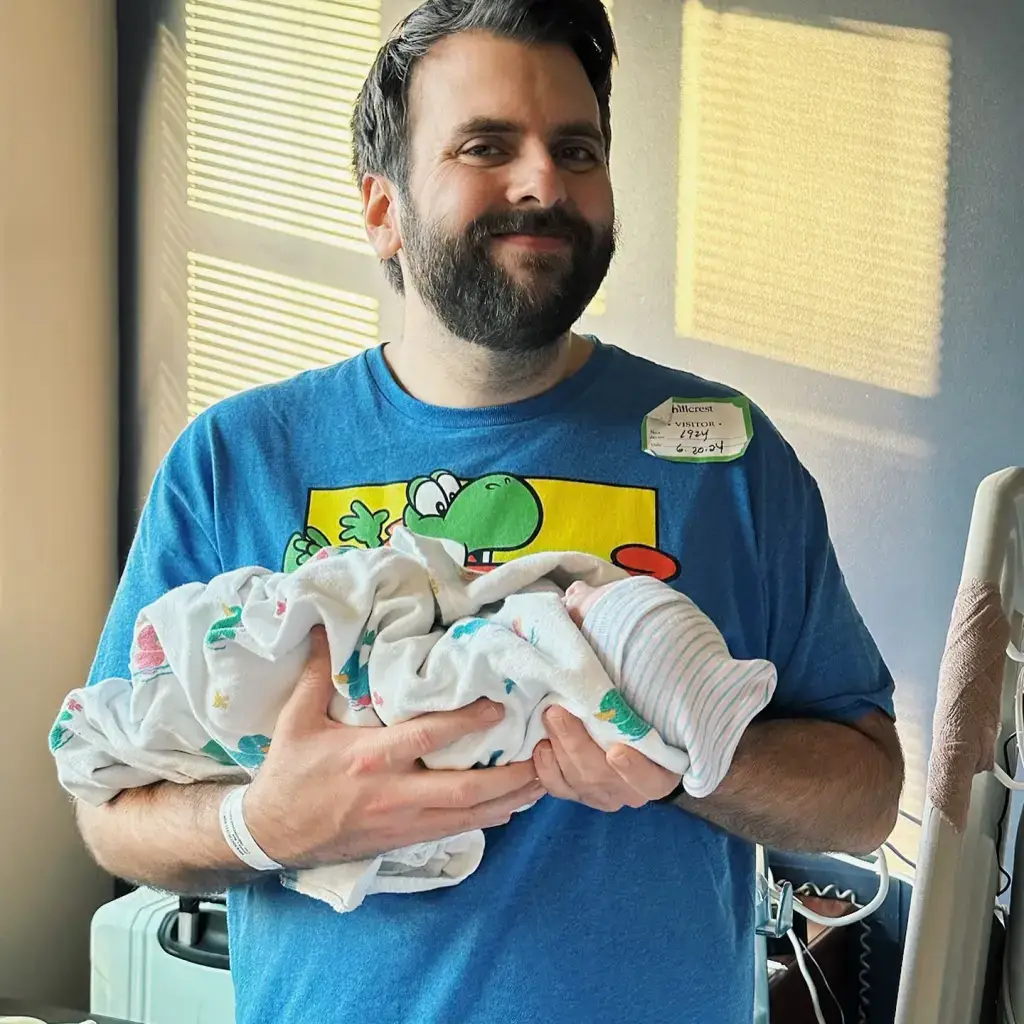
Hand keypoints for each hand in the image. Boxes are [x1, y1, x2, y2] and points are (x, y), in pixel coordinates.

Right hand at [244, 628, 544, 869]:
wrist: (270, 834)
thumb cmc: (288, 772)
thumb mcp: (296, 718)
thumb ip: (319, 672)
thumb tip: (330, 624)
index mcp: (370, 757)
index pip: (429, 737)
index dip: (468, 721)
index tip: (501, 705)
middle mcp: (394, 794)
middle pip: (464, 790)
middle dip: (509, 776)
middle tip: (543, 755)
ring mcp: (403, 823)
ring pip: (468, 817)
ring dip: (509, 800)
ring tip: (543, 780)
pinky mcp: (405, 841)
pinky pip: (456, 831)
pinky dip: (488, 818)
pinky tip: (511, 806)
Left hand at [533, 706, 680, 811]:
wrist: (619, 719)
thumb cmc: (639, 708)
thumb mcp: (648, 702)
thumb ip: (642, 697)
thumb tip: (641, 670)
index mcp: (661, 772)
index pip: (651, 781)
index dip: (634, 770)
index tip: (616, 752)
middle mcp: (632, 791)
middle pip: (602, 776)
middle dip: (577, 743)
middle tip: (558, 712)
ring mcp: (603, 794)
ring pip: (577, 779)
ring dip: (559, 747)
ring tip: (549, 716)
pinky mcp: (577, 793)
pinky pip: (558, 787)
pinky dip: (546, 766)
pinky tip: (542, 744)